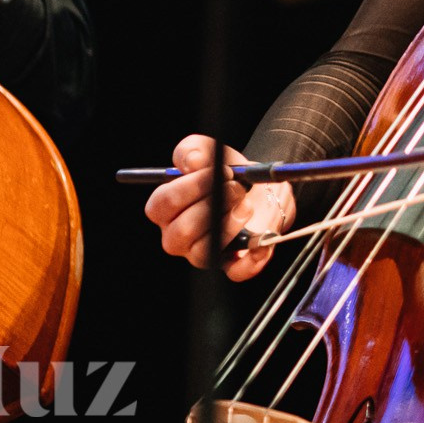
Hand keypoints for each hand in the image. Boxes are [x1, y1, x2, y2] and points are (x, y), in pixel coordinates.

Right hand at [144, 134, 295, 281]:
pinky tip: (262, 242)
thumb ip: (194, 149)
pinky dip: (251, 261)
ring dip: (228, 226)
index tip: (220, 171)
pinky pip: (237, 272)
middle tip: (236, 187)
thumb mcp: (211, 151)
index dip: (190, 187)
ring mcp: (203, 253)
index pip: (161, 205)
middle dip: (211, 206)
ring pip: (203, 253)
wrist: (261, 187)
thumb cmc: (228, 172)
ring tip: (246, 204)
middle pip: (180, 232)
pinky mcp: (232, 264)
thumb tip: (192, 162)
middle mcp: (179, 236)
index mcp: (167, 209)